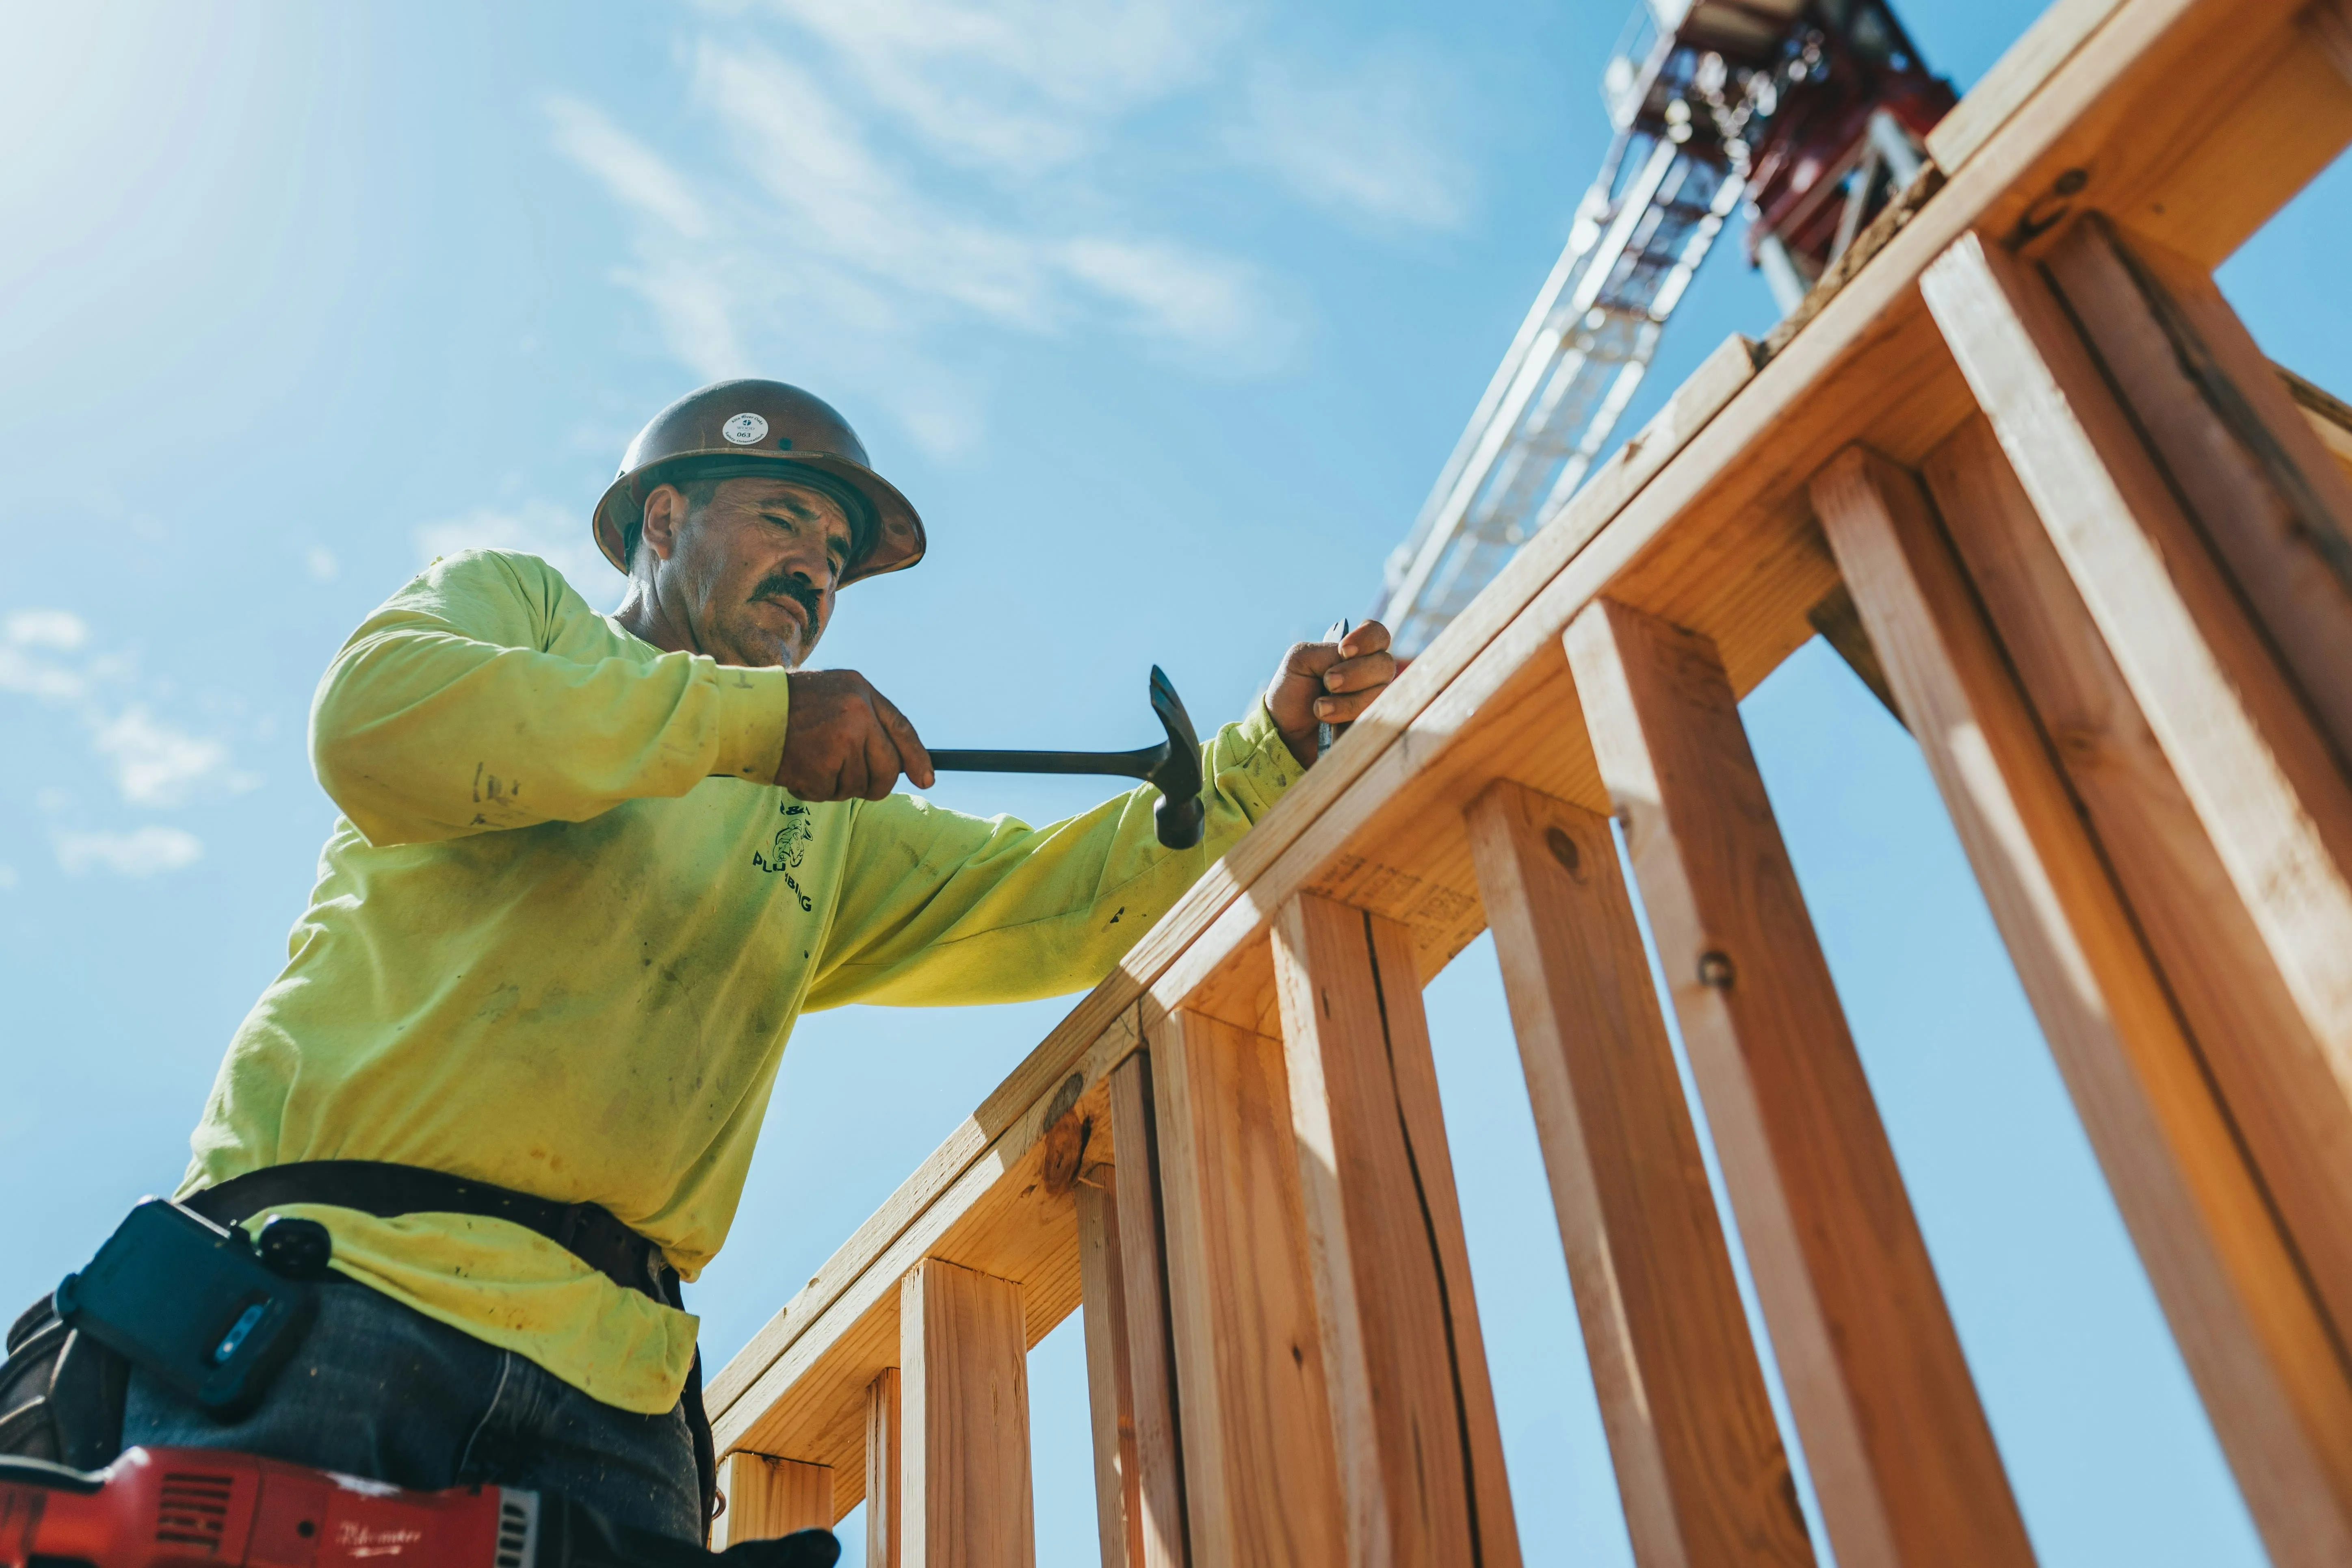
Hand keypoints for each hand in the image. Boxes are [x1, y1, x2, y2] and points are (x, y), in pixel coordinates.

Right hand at [777, 670, 934, 799]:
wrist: (746, 713)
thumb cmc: (789, 704)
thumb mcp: (836, 692)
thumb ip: (868, 719)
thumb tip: (899, 762)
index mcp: (861, 693)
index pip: (901, 729)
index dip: (917, 758)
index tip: (926, 780)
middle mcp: (857, 716)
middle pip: (887, 769)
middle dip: (877, 785)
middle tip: (857, 784)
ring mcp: (839, 744)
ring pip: (858, 786)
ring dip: (837, 785)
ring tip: (813, 763)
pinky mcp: (819, 768)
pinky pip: (829, 794)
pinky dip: (814, 790)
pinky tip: (799, 769)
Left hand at [1265, 621, 1397, 767]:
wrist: (1284, 732)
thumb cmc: (1292, 692)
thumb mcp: (1300, 660)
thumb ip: (1327, 652)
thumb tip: (1350, 657)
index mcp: (1355, 651)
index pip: (1377, 634)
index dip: (1367, 639)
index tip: (1344, 650)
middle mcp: (1371, 673)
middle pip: (1385, 663)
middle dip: (1355, 673)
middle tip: (1329, 683)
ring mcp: (1375, 699)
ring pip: (1381, 693)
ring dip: (1349, 701)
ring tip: (1320, 709)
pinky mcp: (1374, 724)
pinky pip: (1378, 717)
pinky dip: (1351, 717)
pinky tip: (1330, 722)